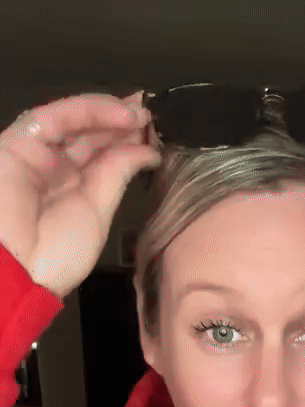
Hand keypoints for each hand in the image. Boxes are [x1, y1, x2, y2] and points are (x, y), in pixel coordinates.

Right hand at [0, 91, 160, 297]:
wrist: (17, 268)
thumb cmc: (53, 258)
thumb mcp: (98, 215)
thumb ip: (116, 177)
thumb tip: (145, 152)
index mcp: (72, 192)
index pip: (103, 158)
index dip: (129, 145)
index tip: (157, 138)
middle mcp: (54, 169)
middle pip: (92, 137)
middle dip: (124, 126)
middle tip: (155, 118)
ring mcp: (37, 153)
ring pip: (77, 122)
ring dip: (111, 115)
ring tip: (144, 115)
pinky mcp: (21, 140)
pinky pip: (58, 116)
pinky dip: (91, 110)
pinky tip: (123, 114)